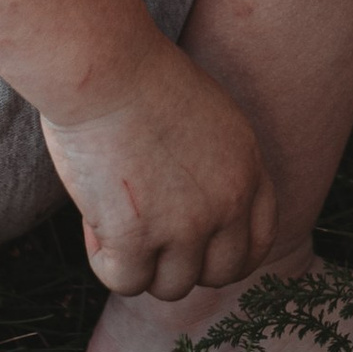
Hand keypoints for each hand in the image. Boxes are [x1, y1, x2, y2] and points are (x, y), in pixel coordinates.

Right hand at [39, 46, 279, 301]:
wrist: (105, 65)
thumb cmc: (137, 74)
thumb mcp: (203, 114)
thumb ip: (211, 162)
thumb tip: (189, 202)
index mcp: (247, 166)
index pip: (259, 239)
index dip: (226, 253)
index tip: (195, 249)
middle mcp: (228, 202)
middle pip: (221, 273)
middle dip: (185, 264)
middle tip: (148, 240)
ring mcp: (186, 225)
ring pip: (172, 285)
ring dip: (141, 262)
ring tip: (113, 221)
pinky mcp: (138, 237)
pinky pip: (125, 281)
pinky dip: (106, 260)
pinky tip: (94, 224)